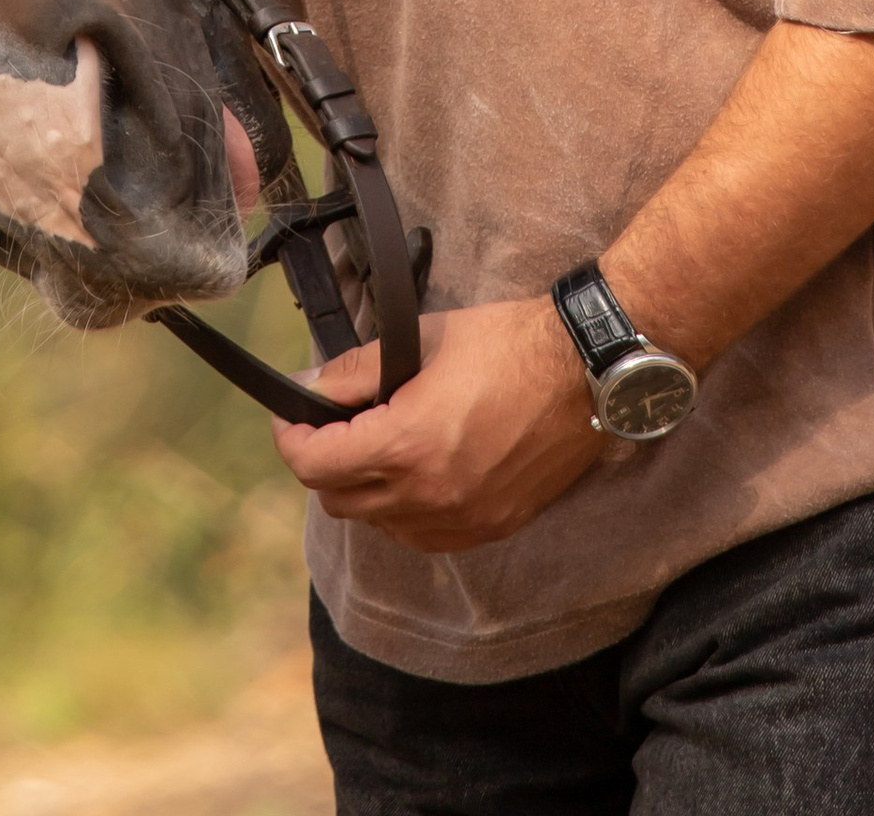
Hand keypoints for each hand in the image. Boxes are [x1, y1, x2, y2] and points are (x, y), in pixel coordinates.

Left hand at [272, 295, 598, 550]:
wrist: (582, 372)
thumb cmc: (507, 344)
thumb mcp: (422, 339)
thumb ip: (356, 369)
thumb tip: (309, 385)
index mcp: (408, 444)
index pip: (316, 464)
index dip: (291, 439)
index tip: (291, 417)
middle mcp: (429, 495)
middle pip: (338, 501)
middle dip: (323, 462)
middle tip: (331, 424)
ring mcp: (460, 520)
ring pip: (377, 524)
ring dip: (362, 489)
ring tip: (376, 442)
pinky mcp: (489, 528)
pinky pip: (420, 535)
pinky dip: (402, 510)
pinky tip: (415, 470)